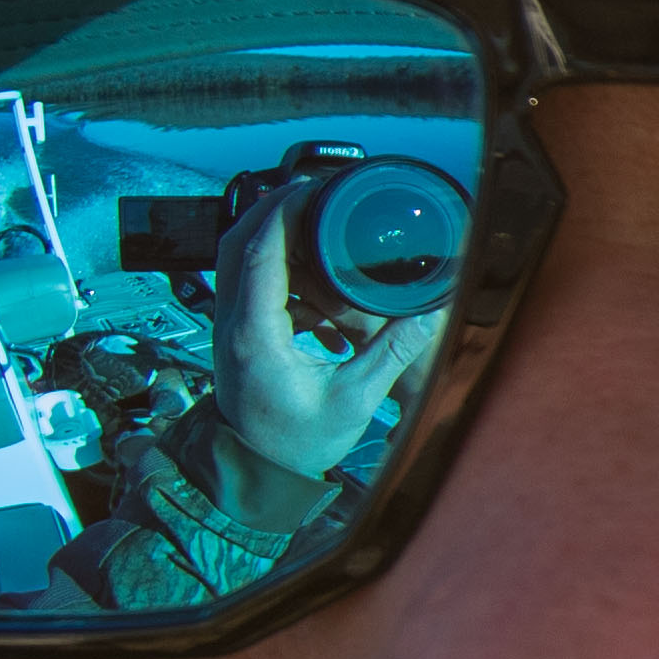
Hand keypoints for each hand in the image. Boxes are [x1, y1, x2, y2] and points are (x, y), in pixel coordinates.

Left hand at [209, 189, 443, 517]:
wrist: (255, 472)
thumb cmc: (295, 444)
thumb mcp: (353, 401)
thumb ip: (390, 354)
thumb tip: (429, 315)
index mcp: (255, 333)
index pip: (260, 252)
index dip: (283, 211)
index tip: (312, 187)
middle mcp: (233, 323)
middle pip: (240, 242)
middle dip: (273, 207)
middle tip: (313, 188)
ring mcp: (229, 326)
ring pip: (238, 258)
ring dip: (272, 231)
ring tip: (315, 219)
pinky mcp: (237, 332)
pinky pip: (249, 280)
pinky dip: (275, 261)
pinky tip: (312, 270)